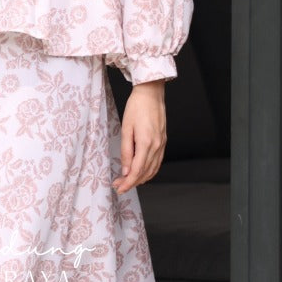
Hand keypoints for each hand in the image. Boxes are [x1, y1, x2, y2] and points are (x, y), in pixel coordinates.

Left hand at [112, 80, 166, 194]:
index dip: (128, 183)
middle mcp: (157, 146)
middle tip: (119, 185)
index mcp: (146, 143)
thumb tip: (126, 171)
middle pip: (145, 173)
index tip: (119, 188)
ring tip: (128, 181)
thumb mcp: (126, 128)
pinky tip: (142, 172)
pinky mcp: (163, 141)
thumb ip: (126, 151)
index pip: (137, 171)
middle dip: (132, 182)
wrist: (151, 93)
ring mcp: (162, 144)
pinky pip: (157, 162)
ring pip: (153, 170)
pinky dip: (149, 171)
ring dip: (141, 178)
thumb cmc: (136, 107)